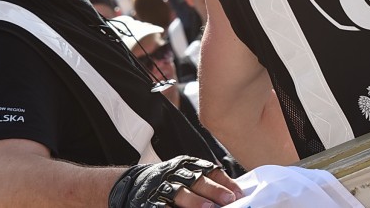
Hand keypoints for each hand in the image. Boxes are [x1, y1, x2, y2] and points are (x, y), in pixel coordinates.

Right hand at [108, 156, 242, 207]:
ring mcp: (161, 189)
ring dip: (195, 202)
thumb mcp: (186, 175)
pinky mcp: (150, 203)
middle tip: (228, 200)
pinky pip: (163, 206)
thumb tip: (232, 196)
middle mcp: (175, 175)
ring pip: (179, 194)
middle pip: (196, 180)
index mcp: (187, 167)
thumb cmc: (169, 183)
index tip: (237, 193)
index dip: (224, 182)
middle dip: (213, 190)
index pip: (209, 171)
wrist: (132, 184)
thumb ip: (206, 183)